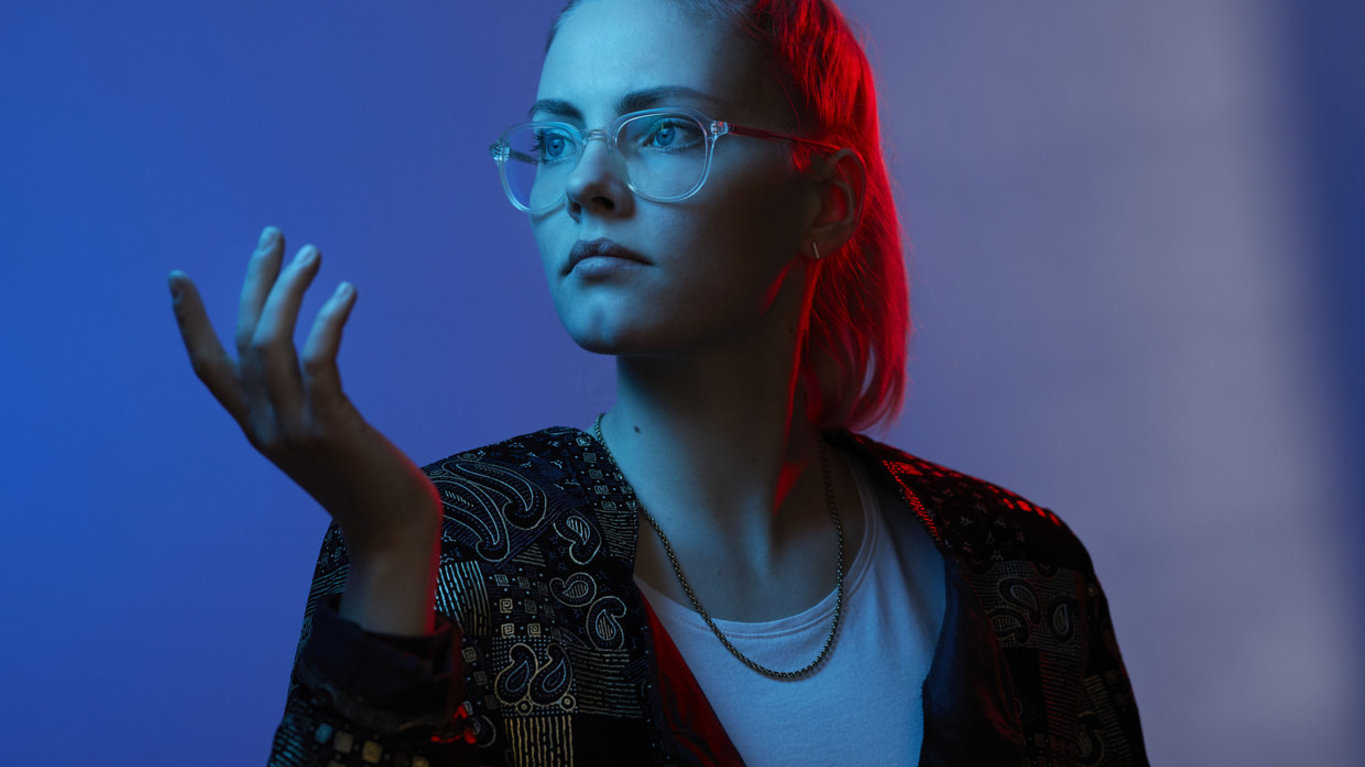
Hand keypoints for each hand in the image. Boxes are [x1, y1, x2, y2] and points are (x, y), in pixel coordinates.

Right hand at [168, 227, 441, 559]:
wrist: (389, 534)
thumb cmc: (368, 485)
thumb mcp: (324, 443)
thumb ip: (307, 408)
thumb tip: (314, 366)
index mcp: (258, 428)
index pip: (209, 368)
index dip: (191, 322)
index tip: (180, 277)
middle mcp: (266, 426)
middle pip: (242, 338)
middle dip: (254, 281)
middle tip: (274, 237)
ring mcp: (294, 428)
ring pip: (270, 343)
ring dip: (289, 291)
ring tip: (313, 255)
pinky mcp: (330, 427)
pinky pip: (317, 360)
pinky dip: (327, 321)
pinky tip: (345, 294)